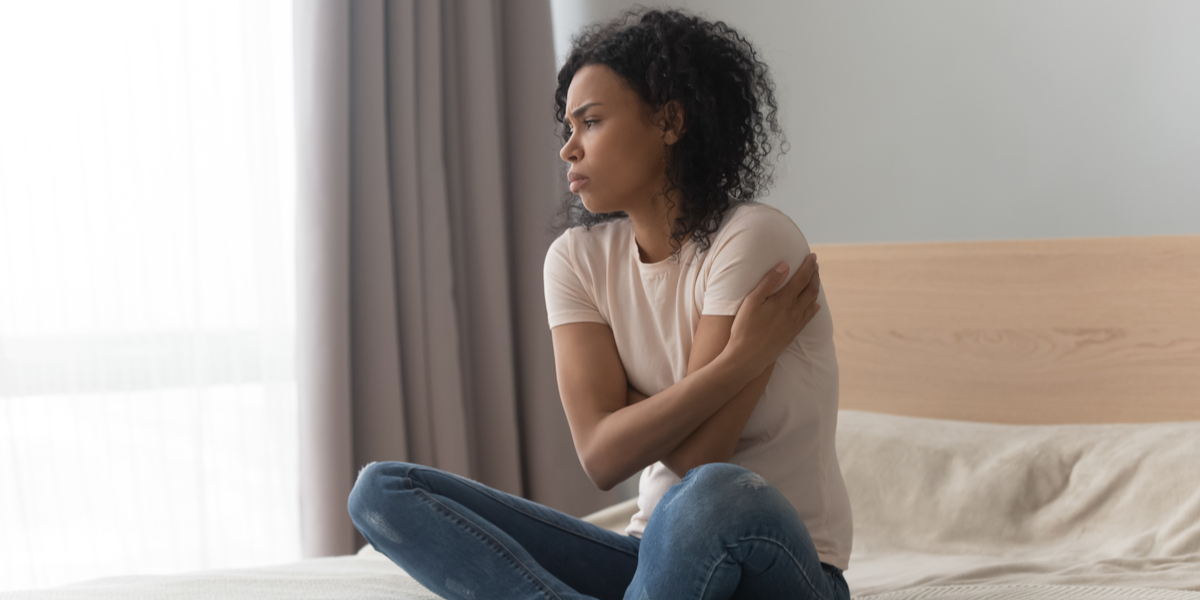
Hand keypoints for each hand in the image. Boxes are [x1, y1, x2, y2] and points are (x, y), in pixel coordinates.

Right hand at [725, 253, 820, 374]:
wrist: (748, 357)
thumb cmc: (745, 328)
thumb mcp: (752, 301)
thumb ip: (769, 282)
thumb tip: (784, 265)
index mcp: (784, 301)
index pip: (802, 278)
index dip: (808, 266)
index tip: (812, 256)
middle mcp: (794, 311)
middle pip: (810, 289)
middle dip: (814, 275)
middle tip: (814, 265)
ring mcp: (795, 323)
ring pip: (811, 302)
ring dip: (815, 289)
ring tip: (815, 280)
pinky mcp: (793, 333)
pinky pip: (808, 318)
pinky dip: (813, 308)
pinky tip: (815, 306)